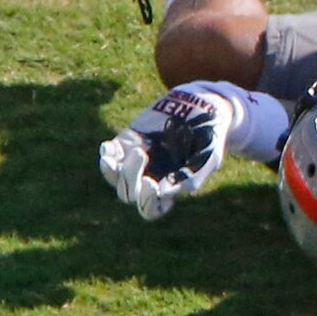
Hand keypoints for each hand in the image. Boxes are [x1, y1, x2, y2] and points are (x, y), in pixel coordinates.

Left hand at [97, 86, 237, 220]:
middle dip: (131, 177)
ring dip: (114, 169)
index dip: (146, 202)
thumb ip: (189, 179)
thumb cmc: (210, 138)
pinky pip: (109, 154)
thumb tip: (162, 193)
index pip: (149, 209)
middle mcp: (148, 177)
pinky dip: (106, 153)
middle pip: (128, 193)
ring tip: (136, 150)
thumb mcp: (208, 160)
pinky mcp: (127, 141)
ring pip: (114, 177)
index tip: (151, 183)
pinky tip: (109, 147)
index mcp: (167, 189)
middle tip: (143, 154)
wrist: (204, 106)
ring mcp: (135, 160)